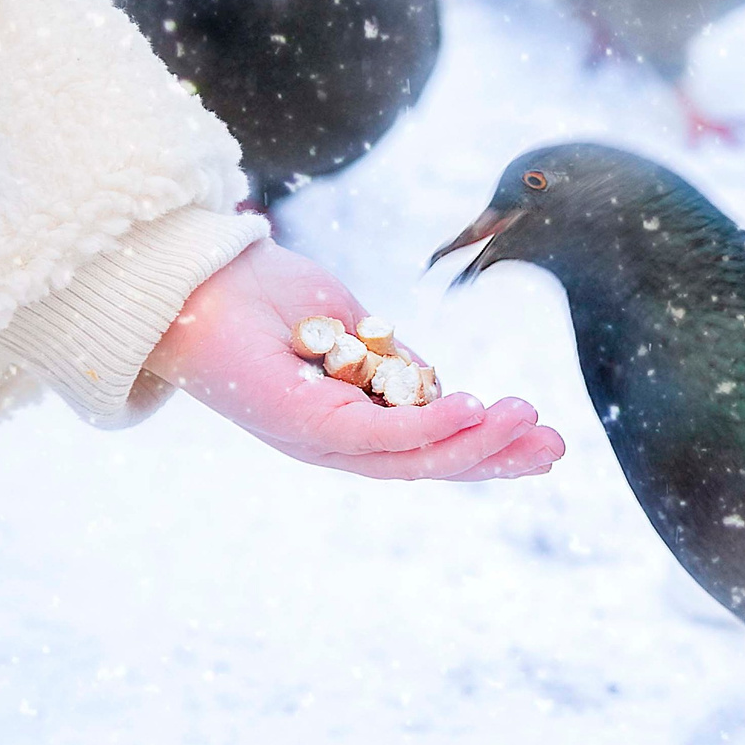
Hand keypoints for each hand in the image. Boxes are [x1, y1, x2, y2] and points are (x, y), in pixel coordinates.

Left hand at [147, 239, 564, 481]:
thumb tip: (436, 384)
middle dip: (498, 459)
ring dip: (476, 443)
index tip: (544, 437)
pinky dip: (427, 426)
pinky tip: (471, 406)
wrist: (186, 279)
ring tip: (529, 422)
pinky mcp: (299, 422)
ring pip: (411, 459)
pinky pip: (377, 433)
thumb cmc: (259, 296)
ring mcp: (315, 439)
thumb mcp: (348, 325)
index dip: (488, 447)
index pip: (429, 448)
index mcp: (346, 424)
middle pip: (430, 466)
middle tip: (558, 448)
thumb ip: (391, 360)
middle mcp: (332, 444)